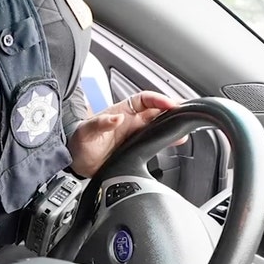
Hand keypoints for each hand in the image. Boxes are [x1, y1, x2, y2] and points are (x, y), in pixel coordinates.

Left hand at [67, 91, 184, 177]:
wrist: (76, 163)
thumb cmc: (80, 142)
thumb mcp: (86, 131)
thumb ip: (99, 124)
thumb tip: (116, 118)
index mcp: (122, 112)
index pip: (145, 100)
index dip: (158, 99)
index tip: (170, 104)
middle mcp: (132, 122)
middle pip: (157, 112)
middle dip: (172, 111)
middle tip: (186, 115)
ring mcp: (135, 136)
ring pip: (159, 127)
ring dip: (172, 127)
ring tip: (184, 130)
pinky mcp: (137, 150)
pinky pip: (156, 143)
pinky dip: (167, 142)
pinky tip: (176, 142)